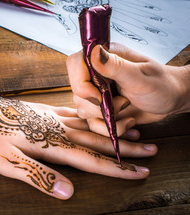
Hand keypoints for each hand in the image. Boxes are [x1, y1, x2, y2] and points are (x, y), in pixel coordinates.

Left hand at [0, 78, 155, 199]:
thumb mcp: (7, 163)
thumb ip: (39, 176)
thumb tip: (68, 193)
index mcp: (51, 144)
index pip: (91, 160)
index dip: (116, 169)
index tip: (139, 172)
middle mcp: (57, 129)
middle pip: (98, 141)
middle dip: (125, 149)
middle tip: (151, 152)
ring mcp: (52, 117)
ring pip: (91, 126)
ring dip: (114, 132)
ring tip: (135, 133)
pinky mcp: (44, 110)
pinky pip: (75, 113)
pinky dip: (92, 118)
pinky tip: (99, 118)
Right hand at [66, 43, 189, 129]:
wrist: (173, 101)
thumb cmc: (163, 85)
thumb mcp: (140, 77)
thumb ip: (116, 66)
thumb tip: (94, 52)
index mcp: (105, 57)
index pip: (75, 63)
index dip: (80, 82)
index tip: (98, 96)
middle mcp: (98, 73)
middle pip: (77, 91)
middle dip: (98, 105)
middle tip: (123, 103)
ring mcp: (98, 91)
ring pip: (83, 109)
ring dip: (106, 117)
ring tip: (127, 110)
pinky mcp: (101, 107)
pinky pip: (93, 122)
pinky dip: (110, 128)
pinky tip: (128, 121)